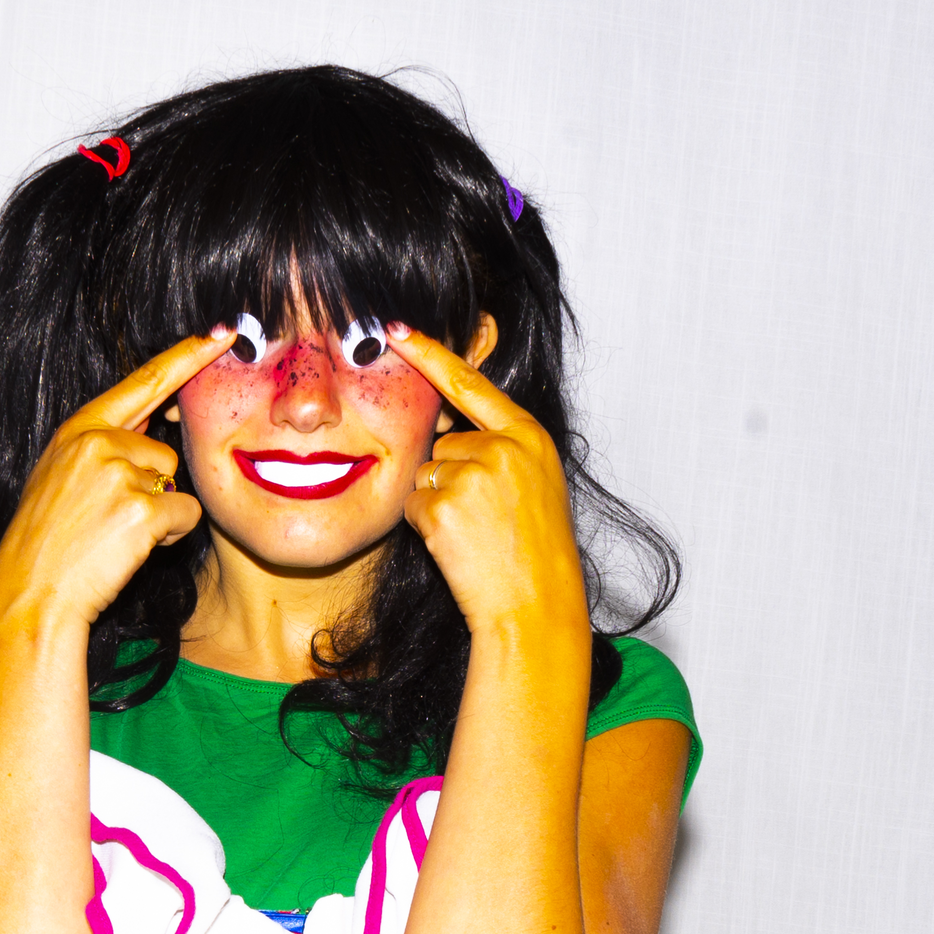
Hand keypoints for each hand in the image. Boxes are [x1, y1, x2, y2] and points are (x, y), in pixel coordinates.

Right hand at [0, 329, 235, 632]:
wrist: (31, 593)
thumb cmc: (48, 543)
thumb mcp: (60, 477)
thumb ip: (101, 446)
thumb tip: (150, 427)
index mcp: (78, 429)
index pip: (143, 381)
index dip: (186, 357)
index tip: (220, 334)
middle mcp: (97, 441)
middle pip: (163, 451)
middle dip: (154, 486)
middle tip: (117, 521)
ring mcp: (118, 472)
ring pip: (175, 483)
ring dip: (161, 513)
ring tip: (117, 537)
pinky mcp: (140, 508)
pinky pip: (186, 514)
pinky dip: (170, 535)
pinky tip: (132, 550)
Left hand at [387, 324, 588, 640]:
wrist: (535, 606)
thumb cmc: (534, 554)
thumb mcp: (535, 486)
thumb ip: (501, 451)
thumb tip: (448, 437)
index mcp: (529, 436)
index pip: (470, 382)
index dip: (430, 353)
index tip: (397, 327)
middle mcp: (503, 446)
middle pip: (444, 446)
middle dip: (450, 480)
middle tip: (484, 522)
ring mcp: (474, 473)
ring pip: (425, 476)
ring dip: (437, 506)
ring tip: (475, 536)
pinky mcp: (445, 503)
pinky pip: (412, 506)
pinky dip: (426, 529)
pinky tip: (458, 547)